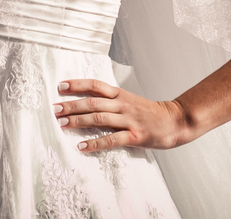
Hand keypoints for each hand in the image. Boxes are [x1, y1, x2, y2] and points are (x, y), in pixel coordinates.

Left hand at [53, 79, 192, 151]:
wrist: (175, 121)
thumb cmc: (150, 113)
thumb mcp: (130, 101)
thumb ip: (112, 102)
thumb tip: (88, 104)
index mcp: (121, 95)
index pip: (95, 85)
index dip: (77, 84)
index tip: (60, 86)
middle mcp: (122, 104)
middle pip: (92, 102)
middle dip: (71, 105)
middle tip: (55, 109)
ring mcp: (128, 120)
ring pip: (98, 119)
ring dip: (78, 121)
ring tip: (62, 124)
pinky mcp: (134, 136)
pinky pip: (111, 140)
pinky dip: (94, 143)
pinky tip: (81, 146)